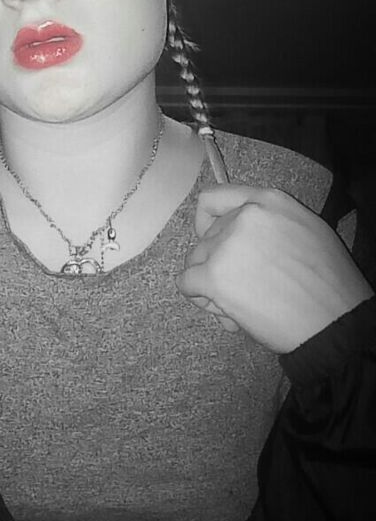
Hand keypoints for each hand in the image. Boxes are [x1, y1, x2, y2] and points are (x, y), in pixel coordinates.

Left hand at [176, 184, 372, 352]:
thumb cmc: (327, 285)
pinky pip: (186, 283)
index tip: (210, 237)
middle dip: (217, 264)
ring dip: (210, 285)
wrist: (334, 323)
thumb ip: (268, 221)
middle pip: (206, 238)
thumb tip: (235, 230)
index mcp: (268, 201)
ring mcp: (227, 244)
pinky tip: (227, 311)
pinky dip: (200, 298)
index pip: (214, 197)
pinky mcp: (214, 275)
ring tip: (241, 304)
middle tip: (242, 288)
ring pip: (195, 261)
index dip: (207, 220)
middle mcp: (244, 216)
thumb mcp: (306, 230)